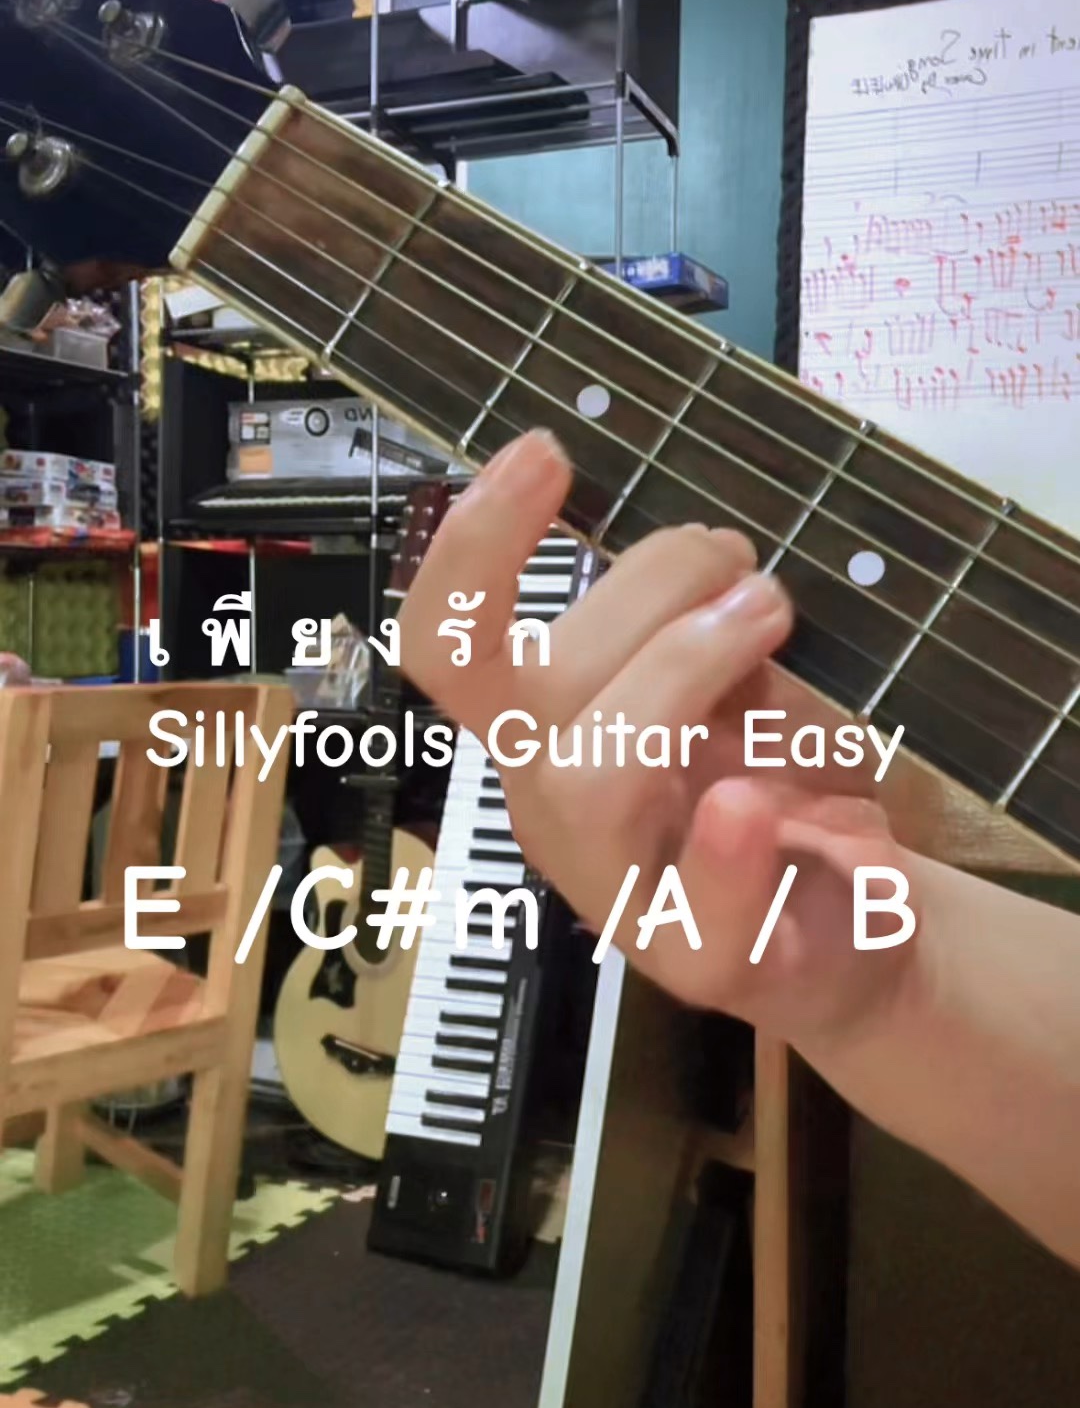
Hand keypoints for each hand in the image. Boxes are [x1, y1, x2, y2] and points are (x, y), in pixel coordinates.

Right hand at [399, 430, 925, 1045]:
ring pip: (590, 775)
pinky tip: (752, 803)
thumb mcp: (731, 679)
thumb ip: (694, 620)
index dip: (473, 546)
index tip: (542, 449)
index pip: (450, 641)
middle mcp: (554, 805)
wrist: (848, 929)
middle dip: (648, 585)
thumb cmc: (774, 784)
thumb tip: (701, 553)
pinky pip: (698, 906)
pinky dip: (724, 848)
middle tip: (742, 561)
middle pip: (530, 683)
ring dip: (683, 669)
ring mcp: (621, 892)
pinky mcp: (709, 958)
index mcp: (540, 728)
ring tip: (768, 616)